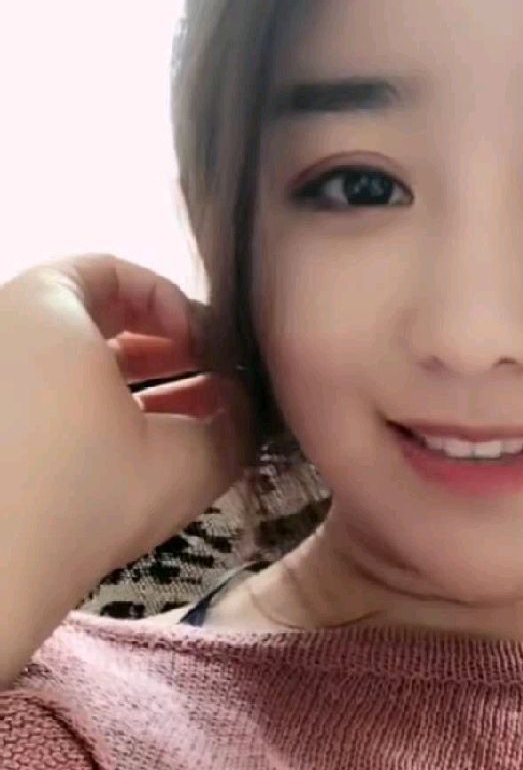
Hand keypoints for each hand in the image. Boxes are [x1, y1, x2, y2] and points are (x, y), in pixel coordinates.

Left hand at [0, 252, 254, 616]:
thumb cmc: (85, 500)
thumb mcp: (190, 458)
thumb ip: (236, 423)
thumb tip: (250, 407)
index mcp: (41, 309)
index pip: (113, 270)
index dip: (174, 301)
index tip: (207, 347)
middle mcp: (2, 334)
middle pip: (89, 315)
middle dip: (160, 345)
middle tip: (207, 376)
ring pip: (66, 363)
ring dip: (132, 384)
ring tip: (189, 419)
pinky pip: (41, 398)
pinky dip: (89, 412)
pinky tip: (140, 450)